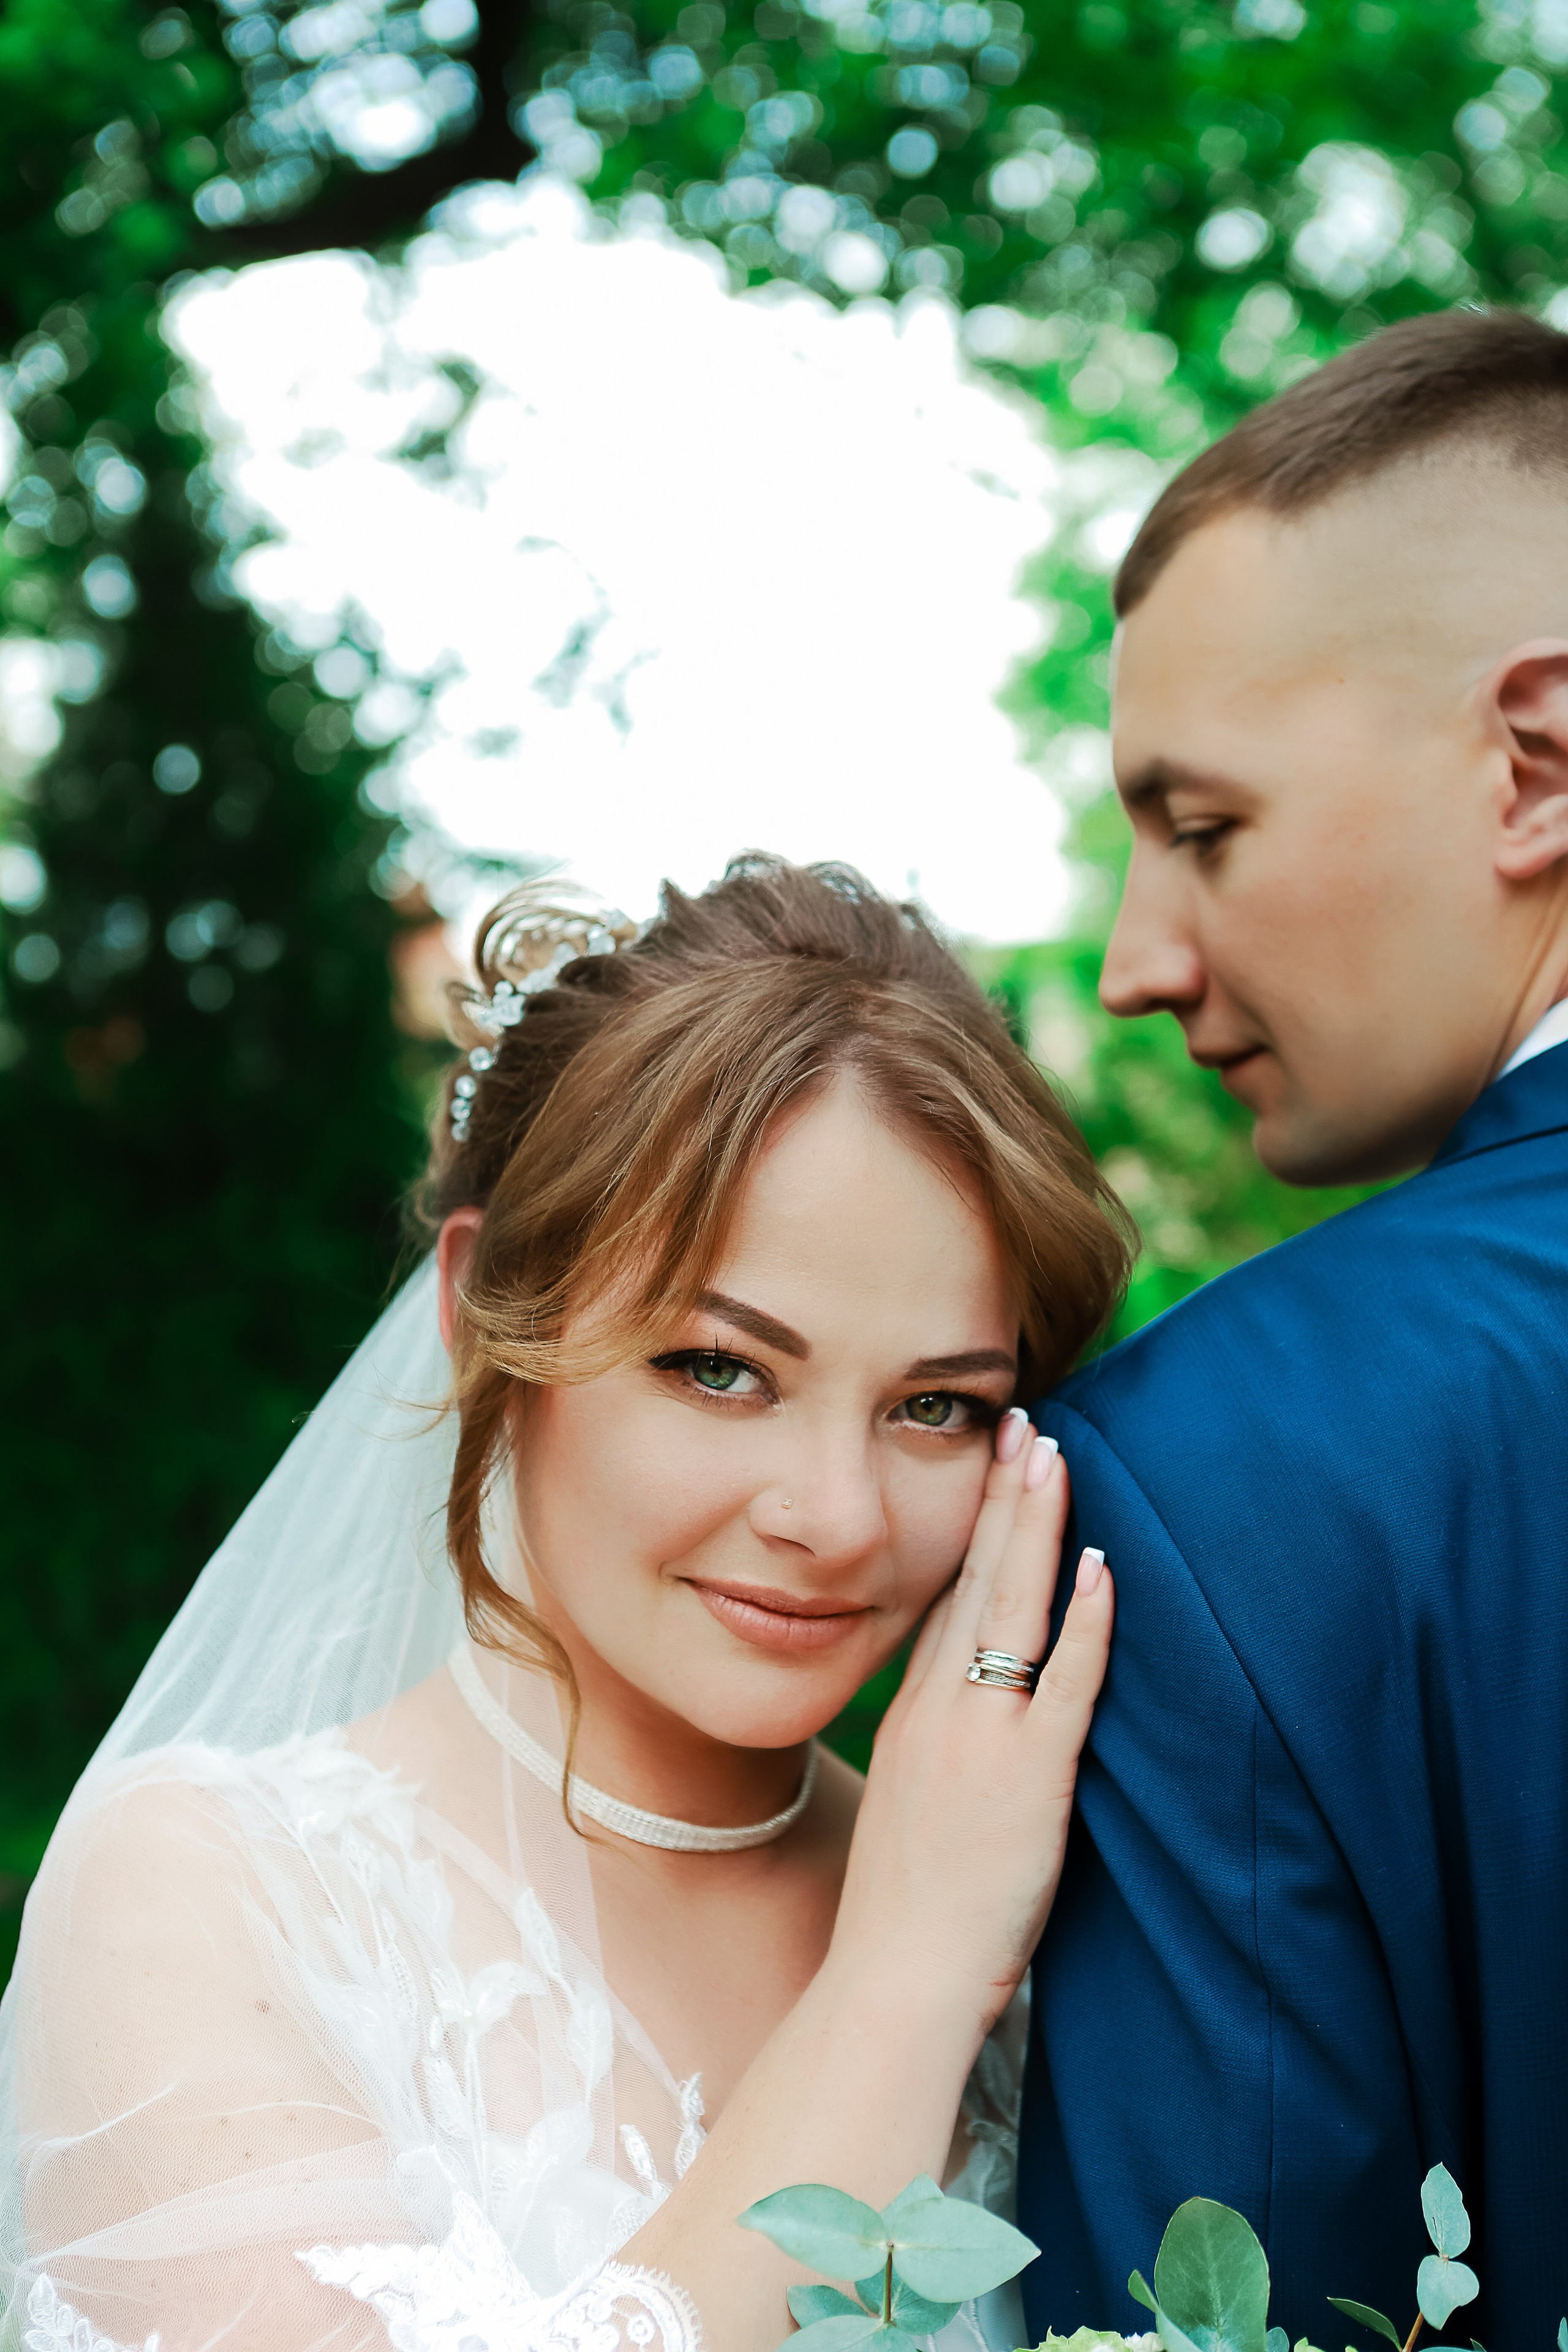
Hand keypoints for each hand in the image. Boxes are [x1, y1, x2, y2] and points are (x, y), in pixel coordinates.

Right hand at [826, 1409, 1112, 2035]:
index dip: (971, 1530)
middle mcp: (939, 1710)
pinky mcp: (1029, 1777)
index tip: (989, 1469)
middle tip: (1019, 1422)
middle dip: (1000, 1496)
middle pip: (972, 1579)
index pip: (946, 1599)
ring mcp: (982, 1737)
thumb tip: (962, 1738)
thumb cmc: (907, 1918)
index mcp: (912, 1717)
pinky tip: (1101, 1566)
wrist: (894, 1979)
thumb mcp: (908, 1812)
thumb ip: (938, 1759)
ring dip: (1034, 1525)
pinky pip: (1062, 1681)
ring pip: (1011, 1606)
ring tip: (1052, 1454)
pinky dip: (1083, 1620)